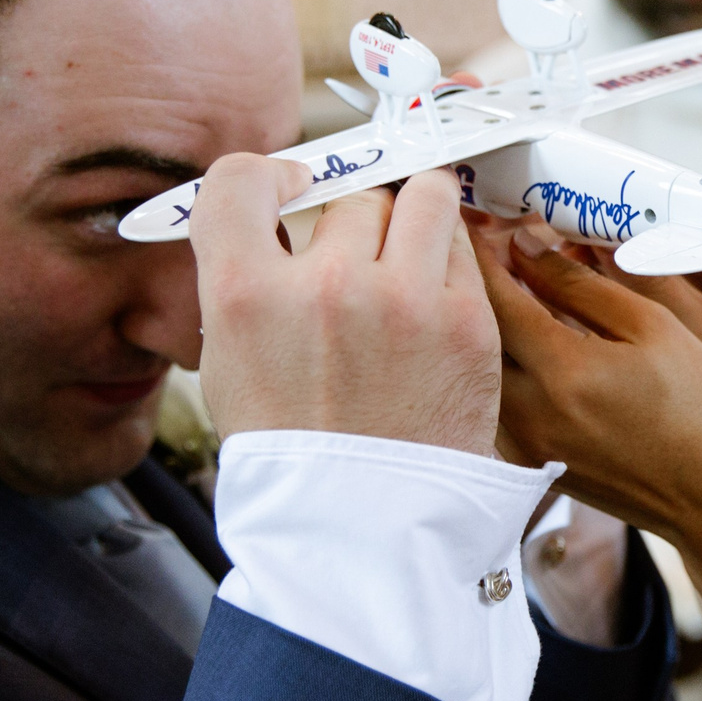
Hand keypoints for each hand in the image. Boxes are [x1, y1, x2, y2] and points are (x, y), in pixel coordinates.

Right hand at [190, 159, 499, 454]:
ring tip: (411, 259)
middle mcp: (325, 285)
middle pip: (352, 197)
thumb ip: (247, 281)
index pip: (240, 181)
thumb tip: (275, 216)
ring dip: (416, 218)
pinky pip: (463, 247)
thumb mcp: (233, 363)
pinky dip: (450, 261)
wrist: (364, 525)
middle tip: (361, 264)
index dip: (268, 174)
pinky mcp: (468, 320)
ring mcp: (404, 299)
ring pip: (422, 198)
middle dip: (356, 223)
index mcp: (248, 296)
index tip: (288, 186)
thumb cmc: (297, 450)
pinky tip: (436, 300)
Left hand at [477, 230, 701, 555]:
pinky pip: (501, 402)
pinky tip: (533, 342)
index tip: (484, 219)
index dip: (483, 251)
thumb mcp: (653, 328)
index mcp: (561, 372)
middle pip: (478, 334)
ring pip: (484, 370)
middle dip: (482, 284)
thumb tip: (525, 247)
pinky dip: (508, 364)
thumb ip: (581, 285)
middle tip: (493, 244)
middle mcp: (530, 414)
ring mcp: (528, 446)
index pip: (495, 296)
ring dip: (492, 326)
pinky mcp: (536, 465)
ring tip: (515, 287)